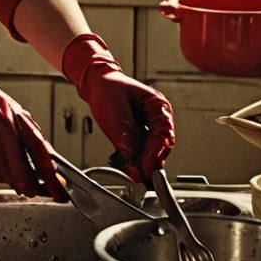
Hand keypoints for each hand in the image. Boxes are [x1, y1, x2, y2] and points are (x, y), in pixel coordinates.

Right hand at [0, 41, 68, 200]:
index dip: (40, 178)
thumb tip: (44, 156)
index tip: (47, 190)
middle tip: (30, 186)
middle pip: (13, 171)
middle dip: (23, 181)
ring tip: (8, 167)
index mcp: (6, 122)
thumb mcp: (10, 107)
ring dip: (6, 177)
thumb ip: (28, 132)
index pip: (29, 158)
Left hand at [60, 33, 174, 182]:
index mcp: (158, 105)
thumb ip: (124, 133)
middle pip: (161, 146)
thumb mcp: (114, 111)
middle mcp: (159, 117)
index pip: (163, 135)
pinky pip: (143, 150)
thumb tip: (132, 157)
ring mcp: (151, 126)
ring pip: (153, 150)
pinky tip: (129, 166)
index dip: (154, 154)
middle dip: (150, 162)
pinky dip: (137, 159)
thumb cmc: (106, 88)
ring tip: (132, 173)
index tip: (144, 169)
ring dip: (143, 163)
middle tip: (139, 177)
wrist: (96, 83)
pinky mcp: (141, 133)